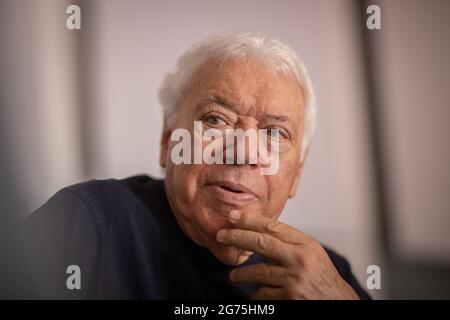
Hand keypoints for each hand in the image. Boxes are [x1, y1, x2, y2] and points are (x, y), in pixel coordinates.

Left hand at [216, 210, 358, 299]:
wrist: (339, 303)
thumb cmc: (322, 277)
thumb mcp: (311, 253)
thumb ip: (288, 243)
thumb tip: (258, 233)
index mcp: (305, 244)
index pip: (273, 227)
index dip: (250, 220)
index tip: (233, 216)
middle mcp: (300, 259)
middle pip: (262, 243)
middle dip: (237, 237)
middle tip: (220, 235)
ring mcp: (294, 279)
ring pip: (258, 271)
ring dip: (241, 274)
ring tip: (233, 275)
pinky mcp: (290, 297)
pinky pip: (263, 293)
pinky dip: (255, 293)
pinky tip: (253, 293)